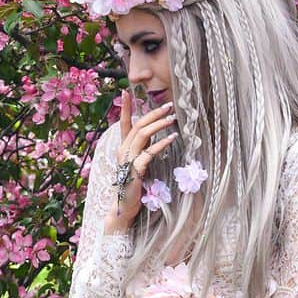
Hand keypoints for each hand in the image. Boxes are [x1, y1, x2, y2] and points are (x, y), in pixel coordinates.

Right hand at [104, 90, 177, 233]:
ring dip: (159, 125)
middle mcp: (123, 150)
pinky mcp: (135, 170)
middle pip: (138, 125)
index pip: (124, 123)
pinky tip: (172, 138)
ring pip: (142, 134)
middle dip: (154, 113)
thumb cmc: (134, 184)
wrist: (125, 205)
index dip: (125, 108)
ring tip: (173, 119)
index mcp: (123, 147)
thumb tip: (155, 134)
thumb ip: (144, 147)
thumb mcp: (139, 162)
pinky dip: (161, 143)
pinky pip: (148, 152)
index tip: (126, 91)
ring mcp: (128, 160)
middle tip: (169, 106)